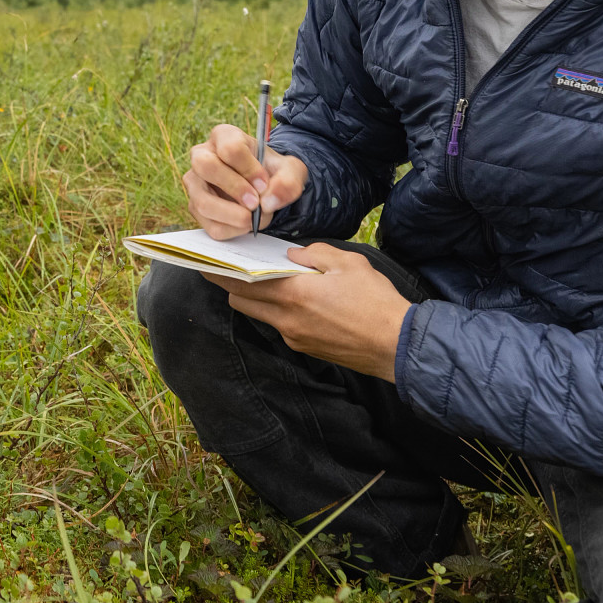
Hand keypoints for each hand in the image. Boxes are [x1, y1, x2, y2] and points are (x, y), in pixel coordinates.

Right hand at [184, 122, 308, 239]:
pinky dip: (233, 229)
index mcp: (224, 136)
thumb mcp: (290, 170)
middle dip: (233, 188)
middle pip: (205, 167)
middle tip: (255, 203)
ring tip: (254, 217)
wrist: (265, 187)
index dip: (249, 169)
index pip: (229, 148)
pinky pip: (210, 225)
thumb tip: (269, 202)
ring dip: (233, 215)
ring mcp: (195, 183)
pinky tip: (246, 222)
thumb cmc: (272, 172)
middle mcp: (201, 156)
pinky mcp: (196, 207)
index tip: (264, 184)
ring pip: (201, 202)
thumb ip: (288, 181)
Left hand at [205, 244, 410, 379]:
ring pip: (260, 316)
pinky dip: (277, 312)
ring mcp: (294, 337)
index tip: (203, 263)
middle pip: (242, 302)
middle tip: (231, 268)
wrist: (399, 345)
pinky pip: (280, 327)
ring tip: (264, 281)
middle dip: (232, 285)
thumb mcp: (348, 263)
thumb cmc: (376, 301)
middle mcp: (286, 319)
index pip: (241, 283)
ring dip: (255, 299)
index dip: (219, 273)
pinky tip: (293, 300)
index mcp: (293, 295)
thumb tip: (292, 255)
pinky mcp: (306, 348)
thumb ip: (314, 254)